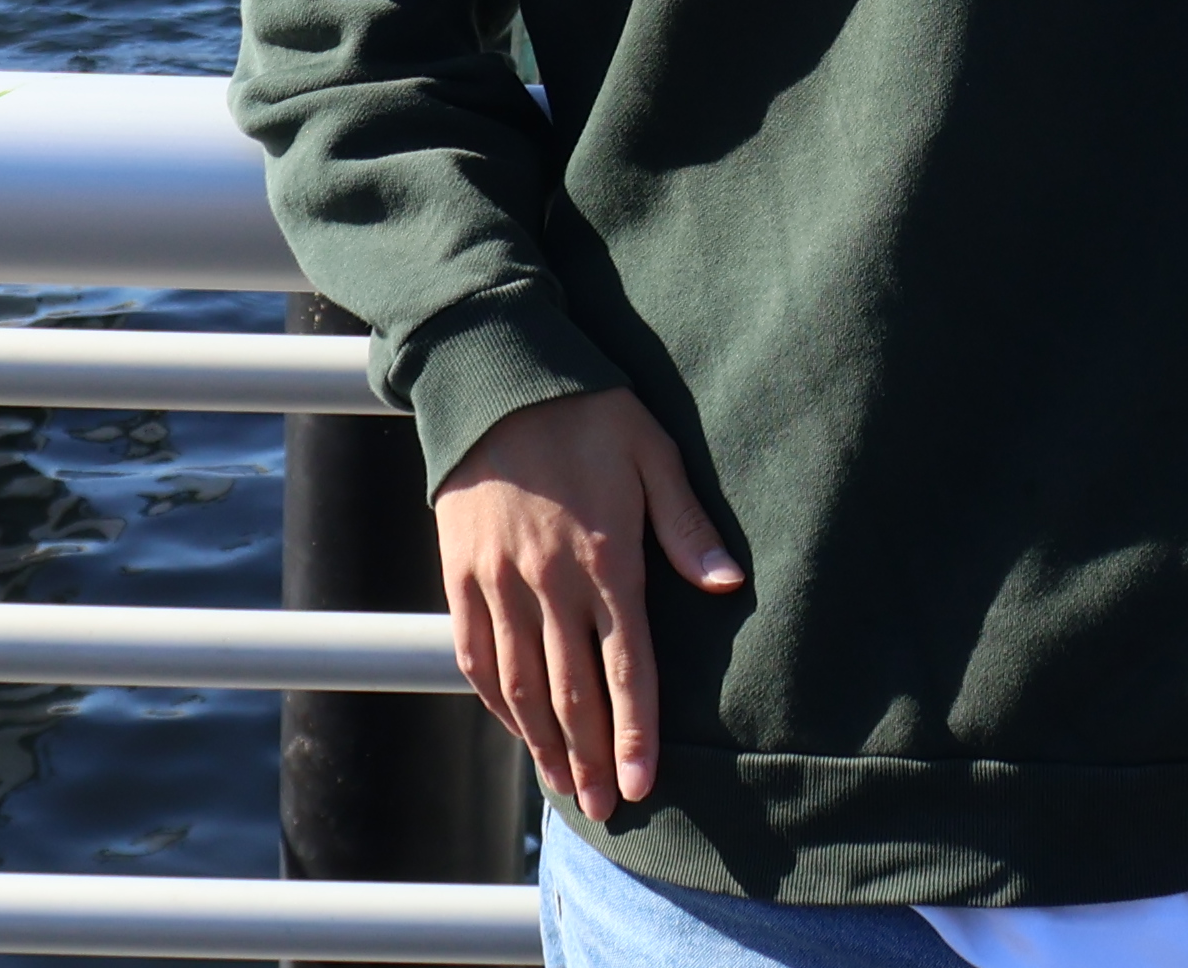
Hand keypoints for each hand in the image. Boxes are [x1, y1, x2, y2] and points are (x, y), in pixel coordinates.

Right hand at [436, 392, 741, 821]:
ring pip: (521, 687)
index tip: (644, 784)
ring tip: (564, 788)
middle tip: (606, 809)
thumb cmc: (587, 411)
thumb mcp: (653, 452)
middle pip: (572, 693)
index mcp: (605, 560)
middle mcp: (549, 584)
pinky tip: (515, 728)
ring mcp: (497, 584)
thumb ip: (687, 527)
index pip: (626, 669)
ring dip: (544, 744)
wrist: (493, 377)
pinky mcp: (459, 575)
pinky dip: (496, 701)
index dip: (635, 733)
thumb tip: (728, 583)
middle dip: (590, 759)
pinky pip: (475, 655)